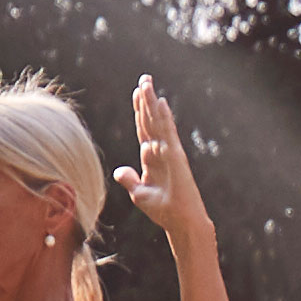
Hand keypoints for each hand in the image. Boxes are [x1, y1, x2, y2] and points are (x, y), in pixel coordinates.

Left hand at [122, 76, 201, 240]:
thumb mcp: (139, 194)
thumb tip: (119, 170)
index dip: (139, 112)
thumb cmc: (162, 210)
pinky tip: (161, 103)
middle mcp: (161, 151)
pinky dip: (164, 118)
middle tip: (144, 79)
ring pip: (158, 122)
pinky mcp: (176, 156)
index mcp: (151, 158)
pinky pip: (167, 133)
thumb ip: (129, 180)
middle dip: (146, 100)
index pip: (144, 129)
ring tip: (147, 84)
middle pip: (150, 120)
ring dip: (152, 102)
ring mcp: (169, 152)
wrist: (180, 221)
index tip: (136, 94)